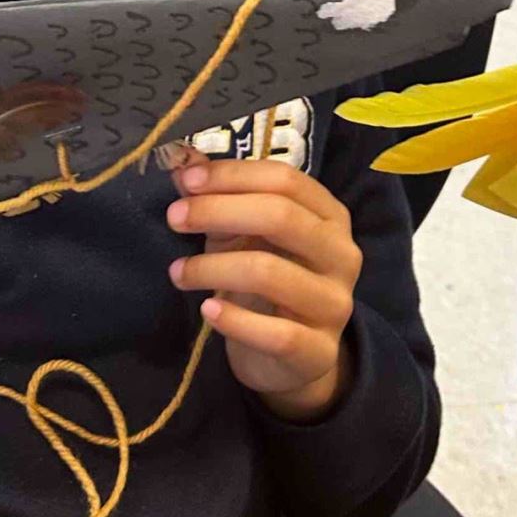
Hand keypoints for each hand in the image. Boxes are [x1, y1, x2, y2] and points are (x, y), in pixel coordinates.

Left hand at [166, 157, 361, 420]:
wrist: (290, 358)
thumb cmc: (267, 281)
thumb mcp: (243, 234)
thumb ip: (219, 196)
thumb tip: (179, 158)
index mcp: (329, 216)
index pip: (285, 180)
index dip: (232, 175)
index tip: (185, 180)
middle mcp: (341, 254)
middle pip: (281, 217)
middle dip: (218, 211)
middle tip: (174, 218)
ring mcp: (335, 304)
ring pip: (269, 272)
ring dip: (211, 268)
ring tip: (178, 272)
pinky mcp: (319, 351)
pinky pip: (276, 333)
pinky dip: (234, 320)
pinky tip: (207, 310)